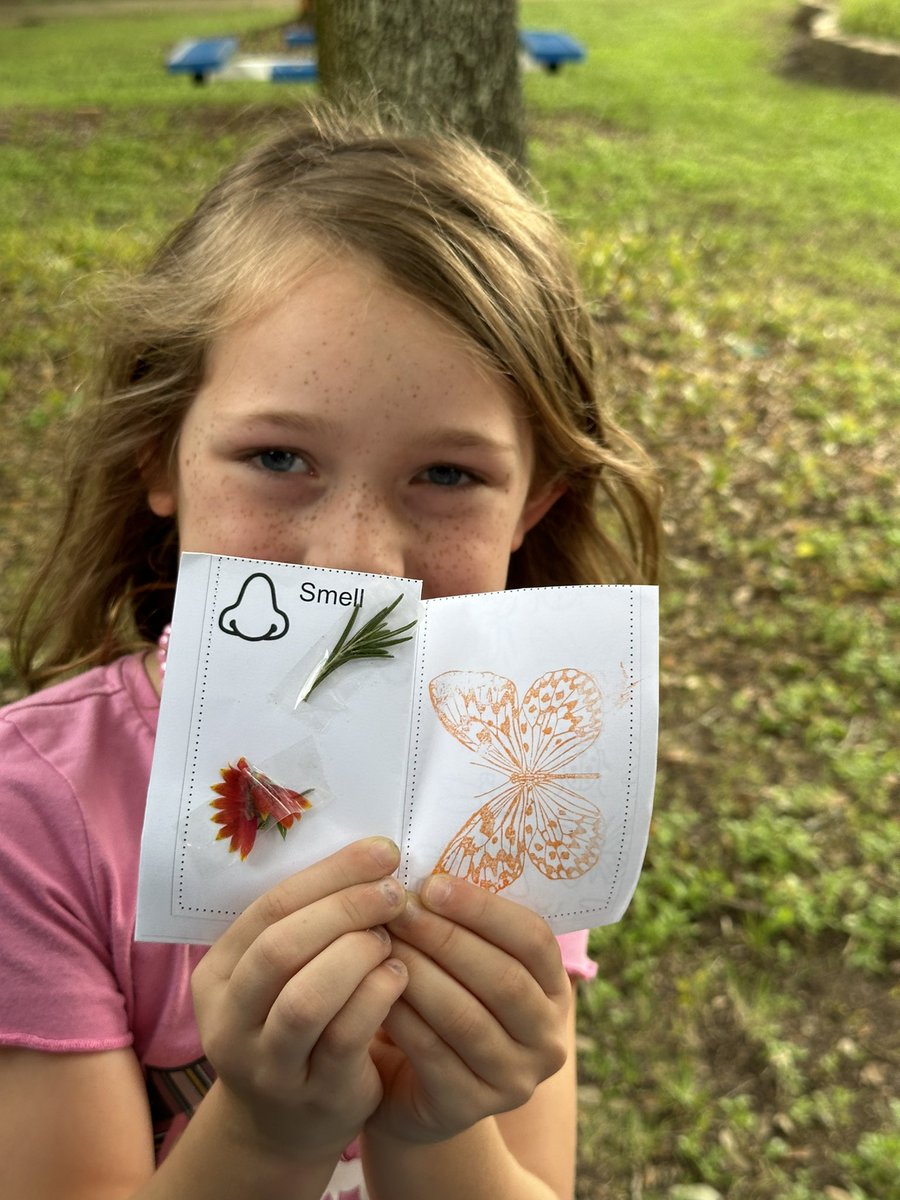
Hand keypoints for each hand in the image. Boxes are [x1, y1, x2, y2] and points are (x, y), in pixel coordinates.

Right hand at [191, 837, 408, 1166]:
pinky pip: (346, 1037)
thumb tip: (372, 855)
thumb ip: (307, 922)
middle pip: (281, 948)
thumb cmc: (295, 1022)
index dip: (330, 875)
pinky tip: (399, 975)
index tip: (382, 852)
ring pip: (307, 998)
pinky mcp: (313, 1095)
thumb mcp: (281, 975)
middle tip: (393, 893)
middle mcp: (230, 1021)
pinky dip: (378, 996)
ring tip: (390, 937)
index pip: (269, 908)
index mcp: (218, 974)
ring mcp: (268, 1065)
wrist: (286, 1122)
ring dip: (358, 955)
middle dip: (344, 910)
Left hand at [368, 875, 570, 1144]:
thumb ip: (462, 922)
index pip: (534, 939)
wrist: (411, 1086)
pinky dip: (402, 1016)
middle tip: (398, 908)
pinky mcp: (469, 1110)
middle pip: (503, 979)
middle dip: (446, 938)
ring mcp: (514, 1081)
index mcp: (553, 988)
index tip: (433, 883)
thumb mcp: (462, 962)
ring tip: (381, 941)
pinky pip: (434, 1055)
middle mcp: (547, 1038)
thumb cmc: (437, 1000)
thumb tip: (428, 861)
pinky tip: (373, 987)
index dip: (485, 909)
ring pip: (466, 1017)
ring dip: (420, 973)